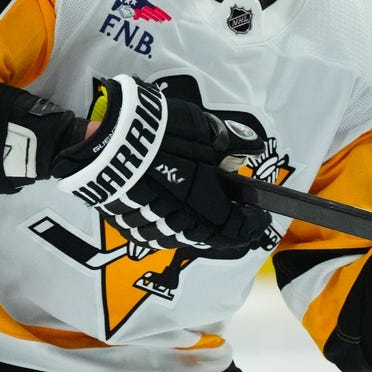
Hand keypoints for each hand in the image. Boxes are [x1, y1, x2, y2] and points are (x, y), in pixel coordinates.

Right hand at [51, 75, 273, 256]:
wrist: (111, 140)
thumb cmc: (165, 137)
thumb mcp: (208, 133)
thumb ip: (234, 144)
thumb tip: (254, 148)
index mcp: (206, 211)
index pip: (238, 229)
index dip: (252, 224)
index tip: (260, 217)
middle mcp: (180, 228)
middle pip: (209, 237)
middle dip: (225, 227)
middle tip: (233, 212)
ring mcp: (150, 228)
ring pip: (180, 236)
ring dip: (195, 226)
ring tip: (201, 208)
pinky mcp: (125, 223)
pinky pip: (153, 230)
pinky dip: (167, 222)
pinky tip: (168, 207)